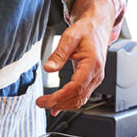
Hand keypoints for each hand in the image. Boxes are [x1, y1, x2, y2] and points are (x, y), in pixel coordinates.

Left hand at [36, 0, 116, 114]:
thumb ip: (59, 54)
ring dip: (62, 105)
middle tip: (40, 103)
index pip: (75, 88)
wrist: (97, 28)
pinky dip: (68, 103)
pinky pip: (80, 96)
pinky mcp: (91, 81)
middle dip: (58, 103)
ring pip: (79, 100)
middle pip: (77, 98)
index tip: (43, 100)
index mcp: (93, 65)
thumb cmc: (85, 31)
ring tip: (45, 104)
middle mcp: (96, 75)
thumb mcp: (70, 37)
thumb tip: (48, 68)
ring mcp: (95, 79)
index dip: (58, 97)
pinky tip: (56, 107)